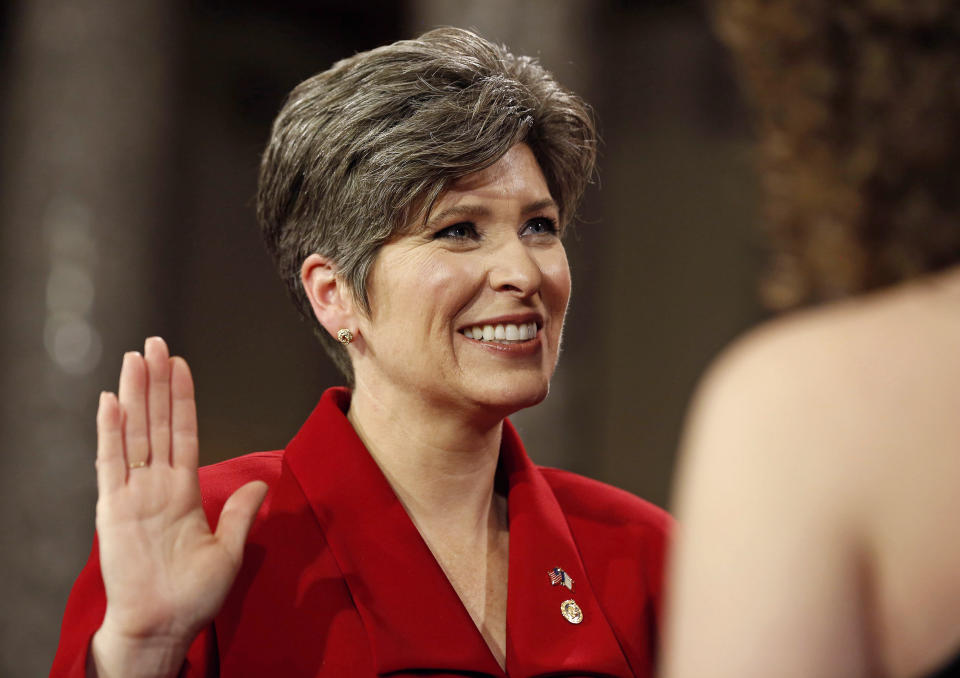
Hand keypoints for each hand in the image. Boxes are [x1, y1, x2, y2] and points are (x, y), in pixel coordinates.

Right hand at [89, 337, 266, 676]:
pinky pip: (110, 464)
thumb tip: (264, 483)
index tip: (180, 366)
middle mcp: (157, 486)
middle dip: (156, 383)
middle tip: (155, 343)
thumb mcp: (229, 550)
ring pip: (134, 433)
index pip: (184, 433)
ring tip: (135, 359)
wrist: (163, 626)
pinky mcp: (112, 509)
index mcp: (184, 492)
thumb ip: (241, 513)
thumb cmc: (193, 595)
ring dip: (134, 395)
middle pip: (156, 423)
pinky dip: (109, 433)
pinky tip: (110, 402)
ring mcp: (133, 494)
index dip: (182, 399)